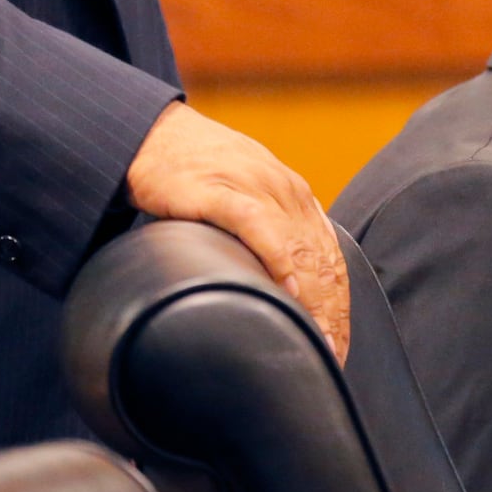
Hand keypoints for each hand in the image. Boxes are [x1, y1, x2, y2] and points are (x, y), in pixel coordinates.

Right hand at [126, 102, 348, 360]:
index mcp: (294, 197)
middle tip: (332, 357)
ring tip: (317, 341)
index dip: (340, 307)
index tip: (339, 347)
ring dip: (315, 301)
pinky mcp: (218, 190)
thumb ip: (269, 234)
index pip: (330, 260)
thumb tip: (284, 291)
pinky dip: (277, 258)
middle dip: (332, 314)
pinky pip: (257, 225)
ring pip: (299, 248)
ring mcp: (254, 189)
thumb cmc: (196, 173)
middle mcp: (284, 191)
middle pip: (322, 261)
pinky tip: (288, 289)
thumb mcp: (244, 199)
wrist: (151, 134)